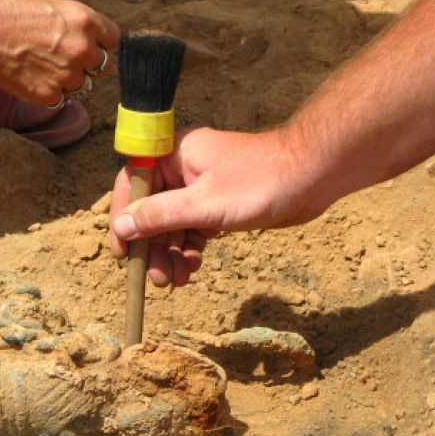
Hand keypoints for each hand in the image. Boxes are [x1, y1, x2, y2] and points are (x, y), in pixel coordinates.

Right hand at [0, 0, 119, 105]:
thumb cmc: (6, 11)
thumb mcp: (49, 4)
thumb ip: (73, 23)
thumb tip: (85, 35)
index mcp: (84, 20)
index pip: (112, 39)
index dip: (100, 43)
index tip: (91, 46)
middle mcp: (81, 48)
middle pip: (102, 65)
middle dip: (86, 64)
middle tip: (64, 60)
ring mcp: (67, 74)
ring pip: (81, 84)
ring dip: (67, 80)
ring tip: (41, 67)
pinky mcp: (50, 94)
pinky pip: (61, 98)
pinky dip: (49, 93)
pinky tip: (32, 78)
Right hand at [109, 126, 323, 286]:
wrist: (313, 176)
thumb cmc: (260, 182)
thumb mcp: (204, 204)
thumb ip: (160, 216)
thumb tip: (121, 226)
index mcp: (172, 155)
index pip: (132, 184)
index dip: (123, 217)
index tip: (122, 251)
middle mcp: (182, 168)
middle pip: (151, 209)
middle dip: (153, 246)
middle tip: (157, 278)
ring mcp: (200, 186)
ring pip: (172, 223)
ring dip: (171, 253)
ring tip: (176, 280)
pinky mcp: (217, 203)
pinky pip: (192, 227)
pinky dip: (189, 248)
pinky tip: (192, 267)